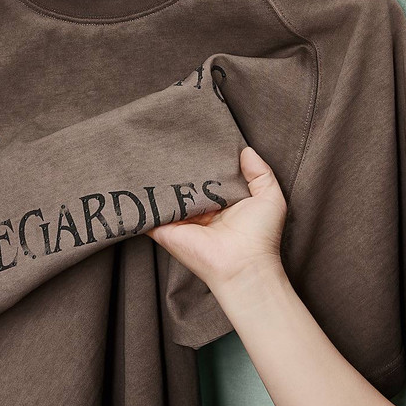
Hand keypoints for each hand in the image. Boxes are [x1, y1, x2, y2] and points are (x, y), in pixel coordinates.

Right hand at [146, 147, 286, 293]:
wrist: (243, 265)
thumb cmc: (260, 235)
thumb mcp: (269, 196)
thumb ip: (260, 171)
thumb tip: (246, 150)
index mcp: (221, 203)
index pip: (208, 177)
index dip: (204, 160)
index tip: (197, 140)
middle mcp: (200, 211)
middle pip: (185, 183)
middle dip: (179, 166)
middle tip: (171, 142)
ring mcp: (181, 220)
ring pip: (165, 194)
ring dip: (159, 178)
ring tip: (150, 153)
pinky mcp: (165, 229)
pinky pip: (149, 211)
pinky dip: (141, 198)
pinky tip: (136, 177)